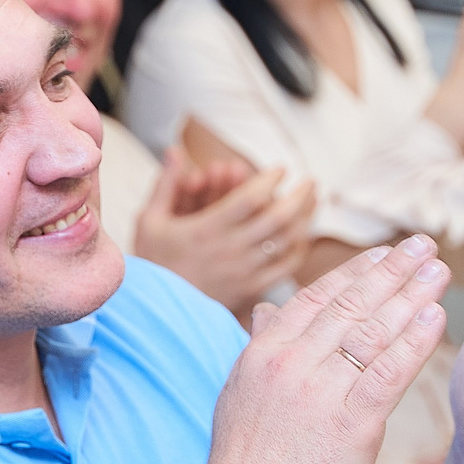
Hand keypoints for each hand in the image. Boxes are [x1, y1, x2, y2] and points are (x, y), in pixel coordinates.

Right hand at [132, 146, 316, 314]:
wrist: (154, 312)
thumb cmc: (152, 262)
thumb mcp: (150, 221)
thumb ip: (166, 184)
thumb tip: (175, 151)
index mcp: (207, 229)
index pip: (249, 198)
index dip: (269, 180)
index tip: (280, 169)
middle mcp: (230, 250)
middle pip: (278, 218)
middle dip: (300, 196)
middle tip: (310, 182)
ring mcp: (243, 271)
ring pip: (286, 242)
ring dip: (305, 219)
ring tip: (313, 203)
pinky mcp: (250, 289)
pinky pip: (284, 268)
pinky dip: (298, 249)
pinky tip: (302, 236)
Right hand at [201, 234, 452, 463]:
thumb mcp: (240, 397)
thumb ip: (261, 350)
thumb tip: (266, 312)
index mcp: (264, 355)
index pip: (315, 297)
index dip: (354, 272)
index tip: (382, 254)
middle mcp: (292, 364)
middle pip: (350, 304)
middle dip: (391, 270)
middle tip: (421, 246)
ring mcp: (321, 391)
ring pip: (374, 330)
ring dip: (411, 294)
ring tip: (438, 271)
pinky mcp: (353, 422)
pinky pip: (390, 370)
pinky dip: (415, 340)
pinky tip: (436, 317)